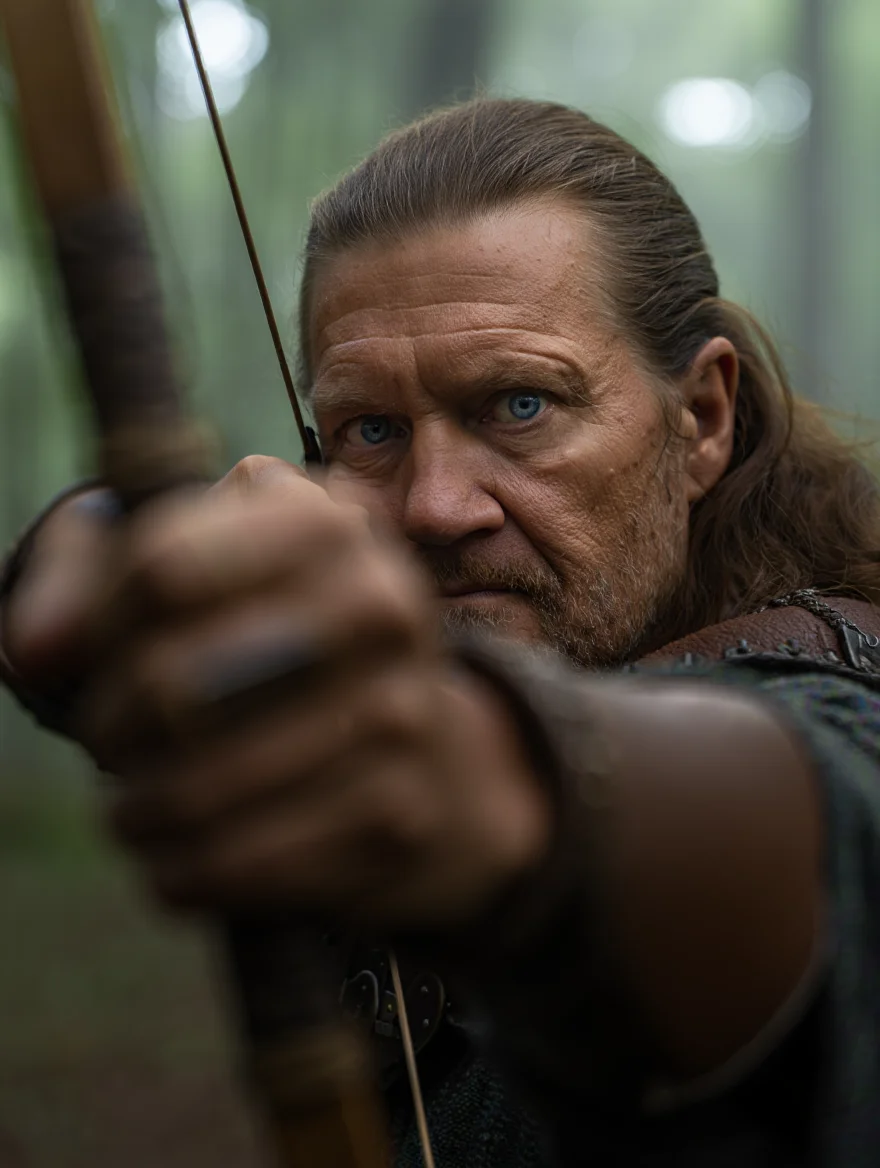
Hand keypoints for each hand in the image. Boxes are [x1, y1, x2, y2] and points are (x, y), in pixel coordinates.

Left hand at [5, 457, 549, 929]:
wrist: (416, 742)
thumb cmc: (273, 640)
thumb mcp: (188, 571)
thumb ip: (86, 575)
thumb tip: (33, 647)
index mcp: (327, 522)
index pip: (158, 569)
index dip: (96, 623)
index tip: (94, 650)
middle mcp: (383, 604)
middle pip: (172, 680)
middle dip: (112, 725)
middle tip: (114, 739)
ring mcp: (403, 713)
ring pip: (197, 787)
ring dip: (138, 809)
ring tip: (139, 802)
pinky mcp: (396, 817)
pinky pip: (237, 864)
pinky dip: (179, 871)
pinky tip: (178, 854)